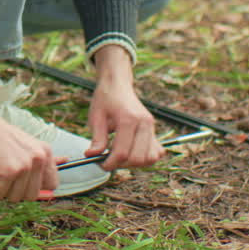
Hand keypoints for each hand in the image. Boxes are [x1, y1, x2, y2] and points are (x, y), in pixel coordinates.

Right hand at [0, 101, 57, 201]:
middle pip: (32, 195)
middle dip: (16, 191)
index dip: (37, 187)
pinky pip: (0, 195)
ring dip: (3, 189)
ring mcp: (25, 165)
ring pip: (16, 197)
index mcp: (45, 151)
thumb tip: (61, 168)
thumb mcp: (25, 144)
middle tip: (6, 176)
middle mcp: (39, 158)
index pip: (53, 184)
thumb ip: (39, 160)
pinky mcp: (9, 172)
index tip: (24, 183)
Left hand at [86, 46, 163, 170]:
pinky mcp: (153, 129)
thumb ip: (97, 138)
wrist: (117, 84)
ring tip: (121, 156)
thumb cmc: (105, 99)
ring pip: (150, 158)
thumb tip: (92, 156)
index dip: (109, 163)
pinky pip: (156, 152)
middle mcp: (143, 123)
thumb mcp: (96, 117)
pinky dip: (146, 157)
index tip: (100, 164)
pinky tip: (132, 152)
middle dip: (122, 165)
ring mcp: (151, 126)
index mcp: (128, 119)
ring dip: (135, 163)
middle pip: (137, 158)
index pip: (121, 153)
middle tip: (109, 160)